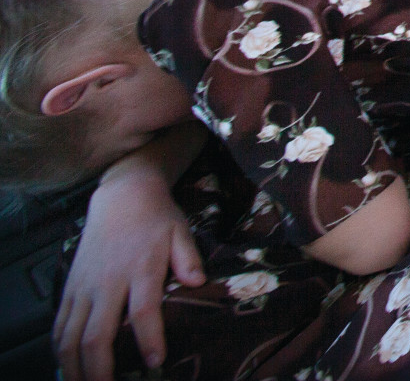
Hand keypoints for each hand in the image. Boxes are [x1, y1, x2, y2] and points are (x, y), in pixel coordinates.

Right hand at [56, 169, 203, 380]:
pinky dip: (60, 348)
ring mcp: (85, 286)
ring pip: (71, 334)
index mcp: (140, 268)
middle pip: (97, 333)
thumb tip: (200, 283)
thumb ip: (190, 258)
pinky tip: (67, 366)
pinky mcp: (71, 286)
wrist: (122, 194)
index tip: (156, 363)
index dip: (149, 339)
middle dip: (100, 368)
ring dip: (74, 366)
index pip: (143, 311)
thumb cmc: (157, 217)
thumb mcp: (182, 232)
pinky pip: (60, 323)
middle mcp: (108, 281)